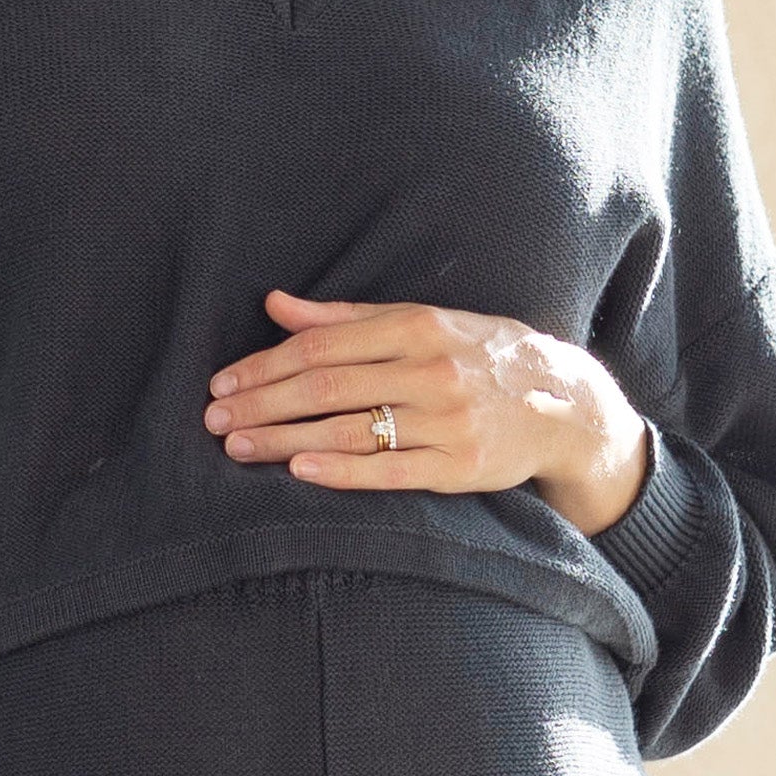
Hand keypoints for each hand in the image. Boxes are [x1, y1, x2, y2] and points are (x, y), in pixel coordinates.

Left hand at [204, 287, 643, 522]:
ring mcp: (446, 420)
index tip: (221, 383)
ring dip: (284, 440)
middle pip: (327, 386)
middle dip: (262, 404)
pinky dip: (341, 471)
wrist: (562, 402)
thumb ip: (344, 318)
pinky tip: (298, 472)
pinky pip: (389, 471)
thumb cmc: (476, 354)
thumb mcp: (418, 320)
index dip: (265, 364)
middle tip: (214, 420)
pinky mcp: (459, 466)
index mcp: (415, 326)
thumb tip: (275, 304)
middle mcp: (429, 370)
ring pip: (349, 430)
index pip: (322, 345)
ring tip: (238, 448)